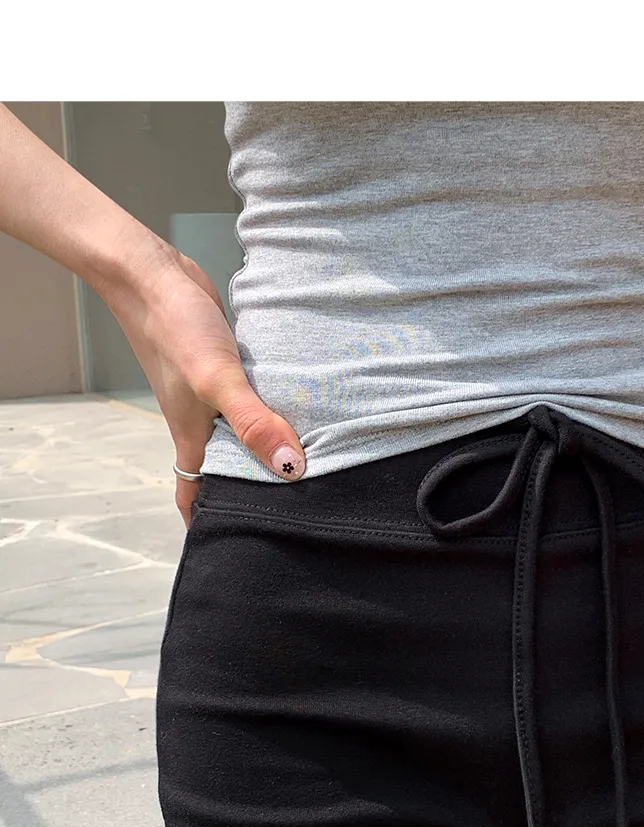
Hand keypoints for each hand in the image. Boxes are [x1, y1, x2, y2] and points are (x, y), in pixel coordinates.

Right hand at [111, 238, 304, 522]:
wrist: (152, 273)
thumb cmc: (175, 329)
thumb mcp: (217, 381)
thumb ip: (253, 424)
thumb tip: (292, 469)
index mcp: (193, 438)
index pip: (194, 497)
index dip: (208, 525)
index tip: (234, 549)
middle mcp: (200, 423)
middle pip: (221, 471)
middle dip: (245, 493)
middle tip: (287, 513)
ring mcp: (210, 394)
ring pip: (237, 435)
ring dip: (260, 449)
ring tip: (303, 468)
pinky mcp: (223, 365)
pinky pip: (247, 400)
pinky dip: (266, 410)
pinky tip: (297, 408)